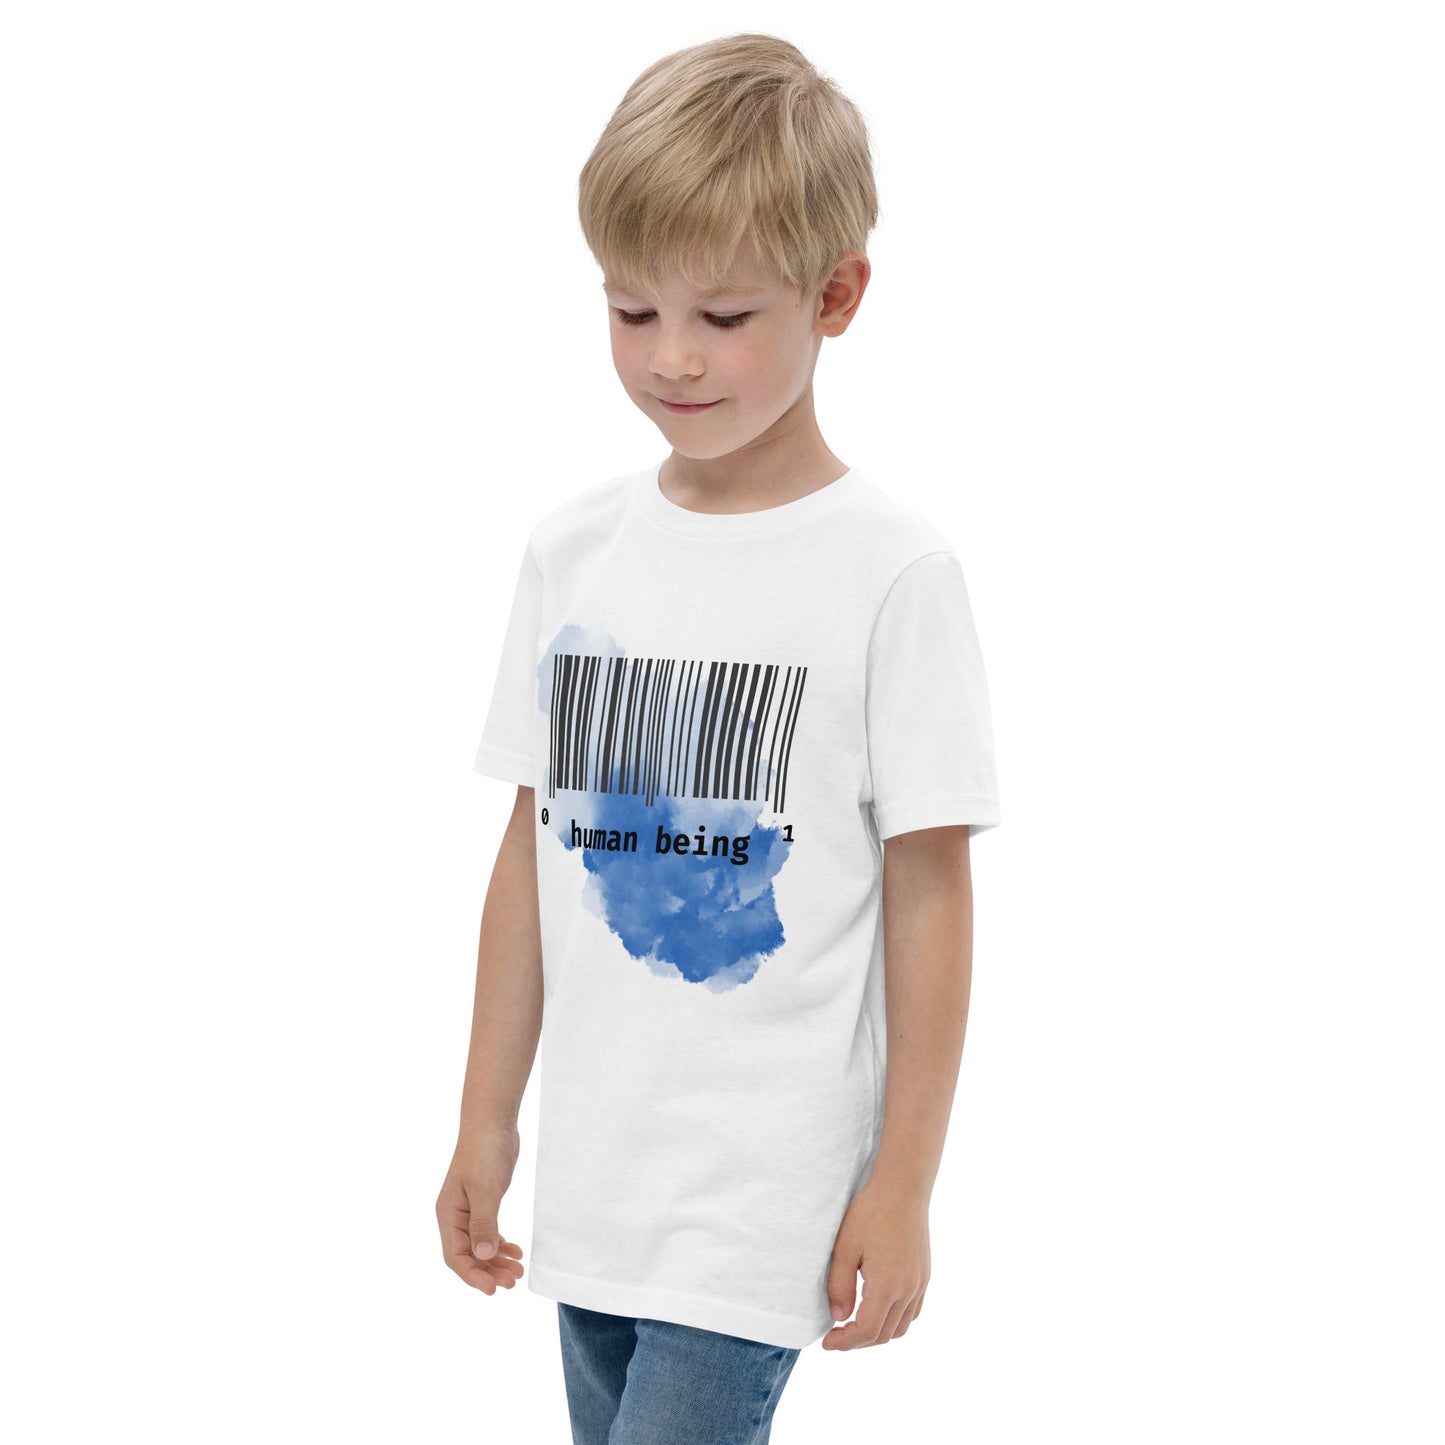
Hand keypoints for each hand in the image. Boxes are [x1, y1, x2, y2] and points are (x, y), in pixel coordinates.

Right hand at [436, 1126, 525, 1294]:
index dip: (472, 1275)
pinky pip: (489, 1232)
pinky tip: (516, 1251)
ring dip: (497, 1261)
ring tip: (518, 1271)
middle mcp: (455, 1216)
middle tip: (513, 1281)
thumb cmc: (485, 1152)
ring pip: (480, 1246)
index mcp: (448, 1214)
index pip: (455, 1256)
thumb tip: (484, 1255)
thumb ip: (484, 1223)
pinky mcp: (484, 1203)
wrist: (492, 1122)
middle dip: (489, 1271)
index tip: (493, 1289)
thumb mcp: (485, 1189)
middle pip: (468, 1255)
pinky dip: (501, 1244)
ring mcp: (469, 1210)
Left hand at [821, 1179, 929, 1348]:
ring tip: (855, 1326)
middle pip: (884, 1335)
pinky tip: (878, 1310)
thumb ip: (839, 1285)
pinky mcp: (924, 1275)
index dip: (845, 1343)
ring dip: (877, 1334)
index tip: (826, 1342)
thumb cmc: (870, 1212)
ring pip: (901, 1327)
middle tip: (836, 1336)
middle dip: (858, 1342)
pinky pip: (913, 1312)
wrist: (903, 1188)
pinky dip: (895, 1320)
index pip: (866, 1331)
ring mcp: (920, 1283)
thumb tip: (838, 1318)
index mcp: (887, 1285)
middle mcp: (908, 1290)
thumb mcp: (845, 1247)